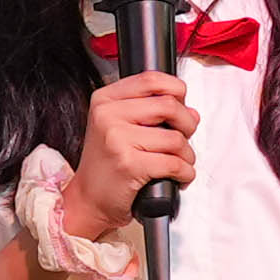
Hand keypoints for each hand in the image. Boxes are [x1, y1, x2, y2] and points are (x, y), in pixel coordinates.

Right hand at [71, 72, 196, 235]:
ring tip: (179, 163)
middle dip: (188, 124)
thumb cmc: (107, 165)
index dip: (176, 90)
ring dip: (187, 155)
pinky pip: (174, 163)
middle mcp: (107, 115)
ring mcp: (117, 140)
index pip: (152, 79)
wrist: (88, 200)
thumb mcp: (119, 127)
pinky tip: (178, 177)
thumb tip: (191, 112)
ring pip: (176, 138)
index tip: (181, 105)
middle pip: (169, 105)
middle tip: (184, 137)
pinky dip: (185, 173)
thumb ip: (151, 112)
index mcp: (105, 100)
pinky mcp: (129, 165)